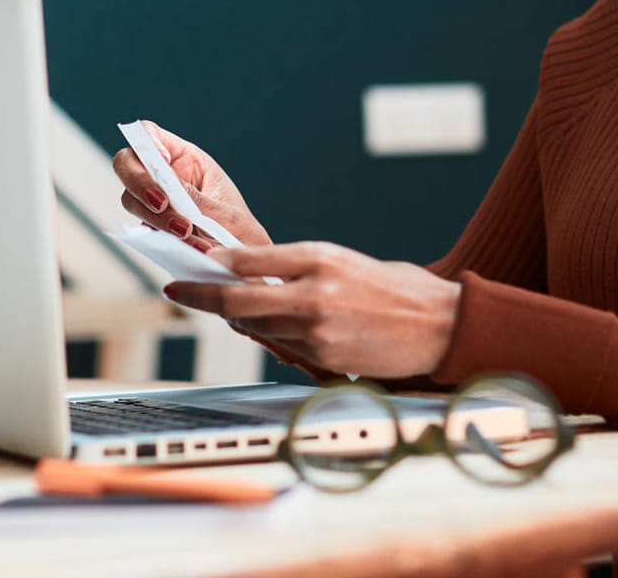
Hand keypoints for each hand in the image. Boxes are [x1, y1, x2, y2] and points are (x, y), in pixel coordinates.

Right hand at [112, 121, 271, 250]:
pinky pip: (139, 230)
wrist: (242, 266)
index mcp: (184, 159)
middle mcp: (162, 178)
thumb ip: (195, 200)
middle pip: (127, 165)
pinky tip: (185, 246)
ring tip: (186, 232)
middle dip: (141, 184)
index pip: (149, 135)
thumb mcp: (225, 212)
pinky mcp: (149, 229)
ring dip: (154, 216)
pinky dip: (158, 238)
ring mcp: (152, 204)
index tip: (163, 160)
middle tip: (163, 204)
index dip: (147, 141)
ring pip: (130, 200)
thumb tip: (165, 189)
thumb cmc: (239, 232)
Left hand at [163, 242, 461, 379]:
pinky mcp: (323, 359)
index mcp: (317, 258)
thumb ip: (291, 265)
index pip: (247, 262)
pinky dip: (269, 337)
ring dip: (237, 318)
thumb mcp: (338, 260)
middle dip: (203, 297)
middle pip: (238, 299)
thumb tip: (243, 269)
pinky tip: (269, 327)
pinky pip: (281, 347)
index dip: (210, 268)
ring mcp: (316, 330)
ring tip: (228, 307)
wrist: (438, 326)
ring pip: (255, 326)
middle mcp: (313, 293)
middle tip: (180, 291)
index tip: (187, 268)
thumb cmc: (390, 289)